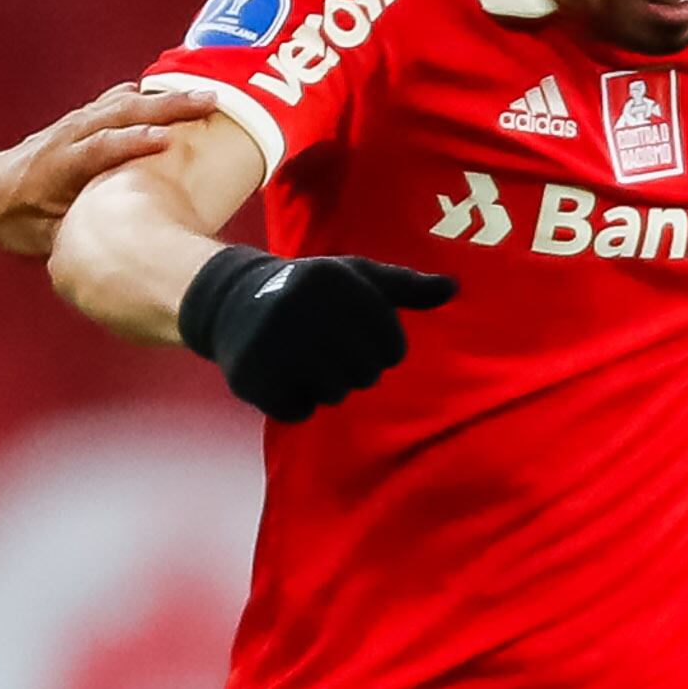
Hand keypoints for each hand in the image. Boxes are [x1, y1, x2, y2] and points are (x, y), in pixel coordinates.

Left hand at [0, 84, 195, 255]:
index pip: (101, 148)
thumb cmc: (12, 221)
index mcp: (58, 165)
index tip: (169, 140)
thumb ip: (80, 233)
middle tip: (209, 103)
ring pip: (123, 101)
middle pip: (121, 113)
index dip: (134, 143)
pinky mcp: (81, 121)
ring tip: (207, 96)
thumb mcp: (43, 237)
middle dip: (167, 106)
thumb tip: (122, 249)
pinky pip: (117, 102)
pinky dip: (148, 97)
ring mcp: (74, 123)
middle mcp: (68, 136)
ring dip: (165, 97)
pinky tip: (177, 95)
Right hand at [180, 244, 453, 421]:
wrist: (233, 301)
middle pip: (364, 375)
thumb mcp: (358, 277)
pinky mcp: (250, 375)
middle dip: (352, 369)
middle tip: (327, 350)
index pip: (392, 348)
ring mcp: (273, 343)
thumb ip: (406, 287)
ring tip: (305, 361)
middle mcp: (302, 308)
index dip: (382, 350)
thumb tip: (454, 288)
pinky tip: (283, 377)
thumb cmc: (311, 290)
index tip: (357, 336)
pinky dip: (295, 402)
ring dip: (325, 386)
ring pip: (333, 395)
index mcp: (336, 282)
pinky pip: (298, 411)